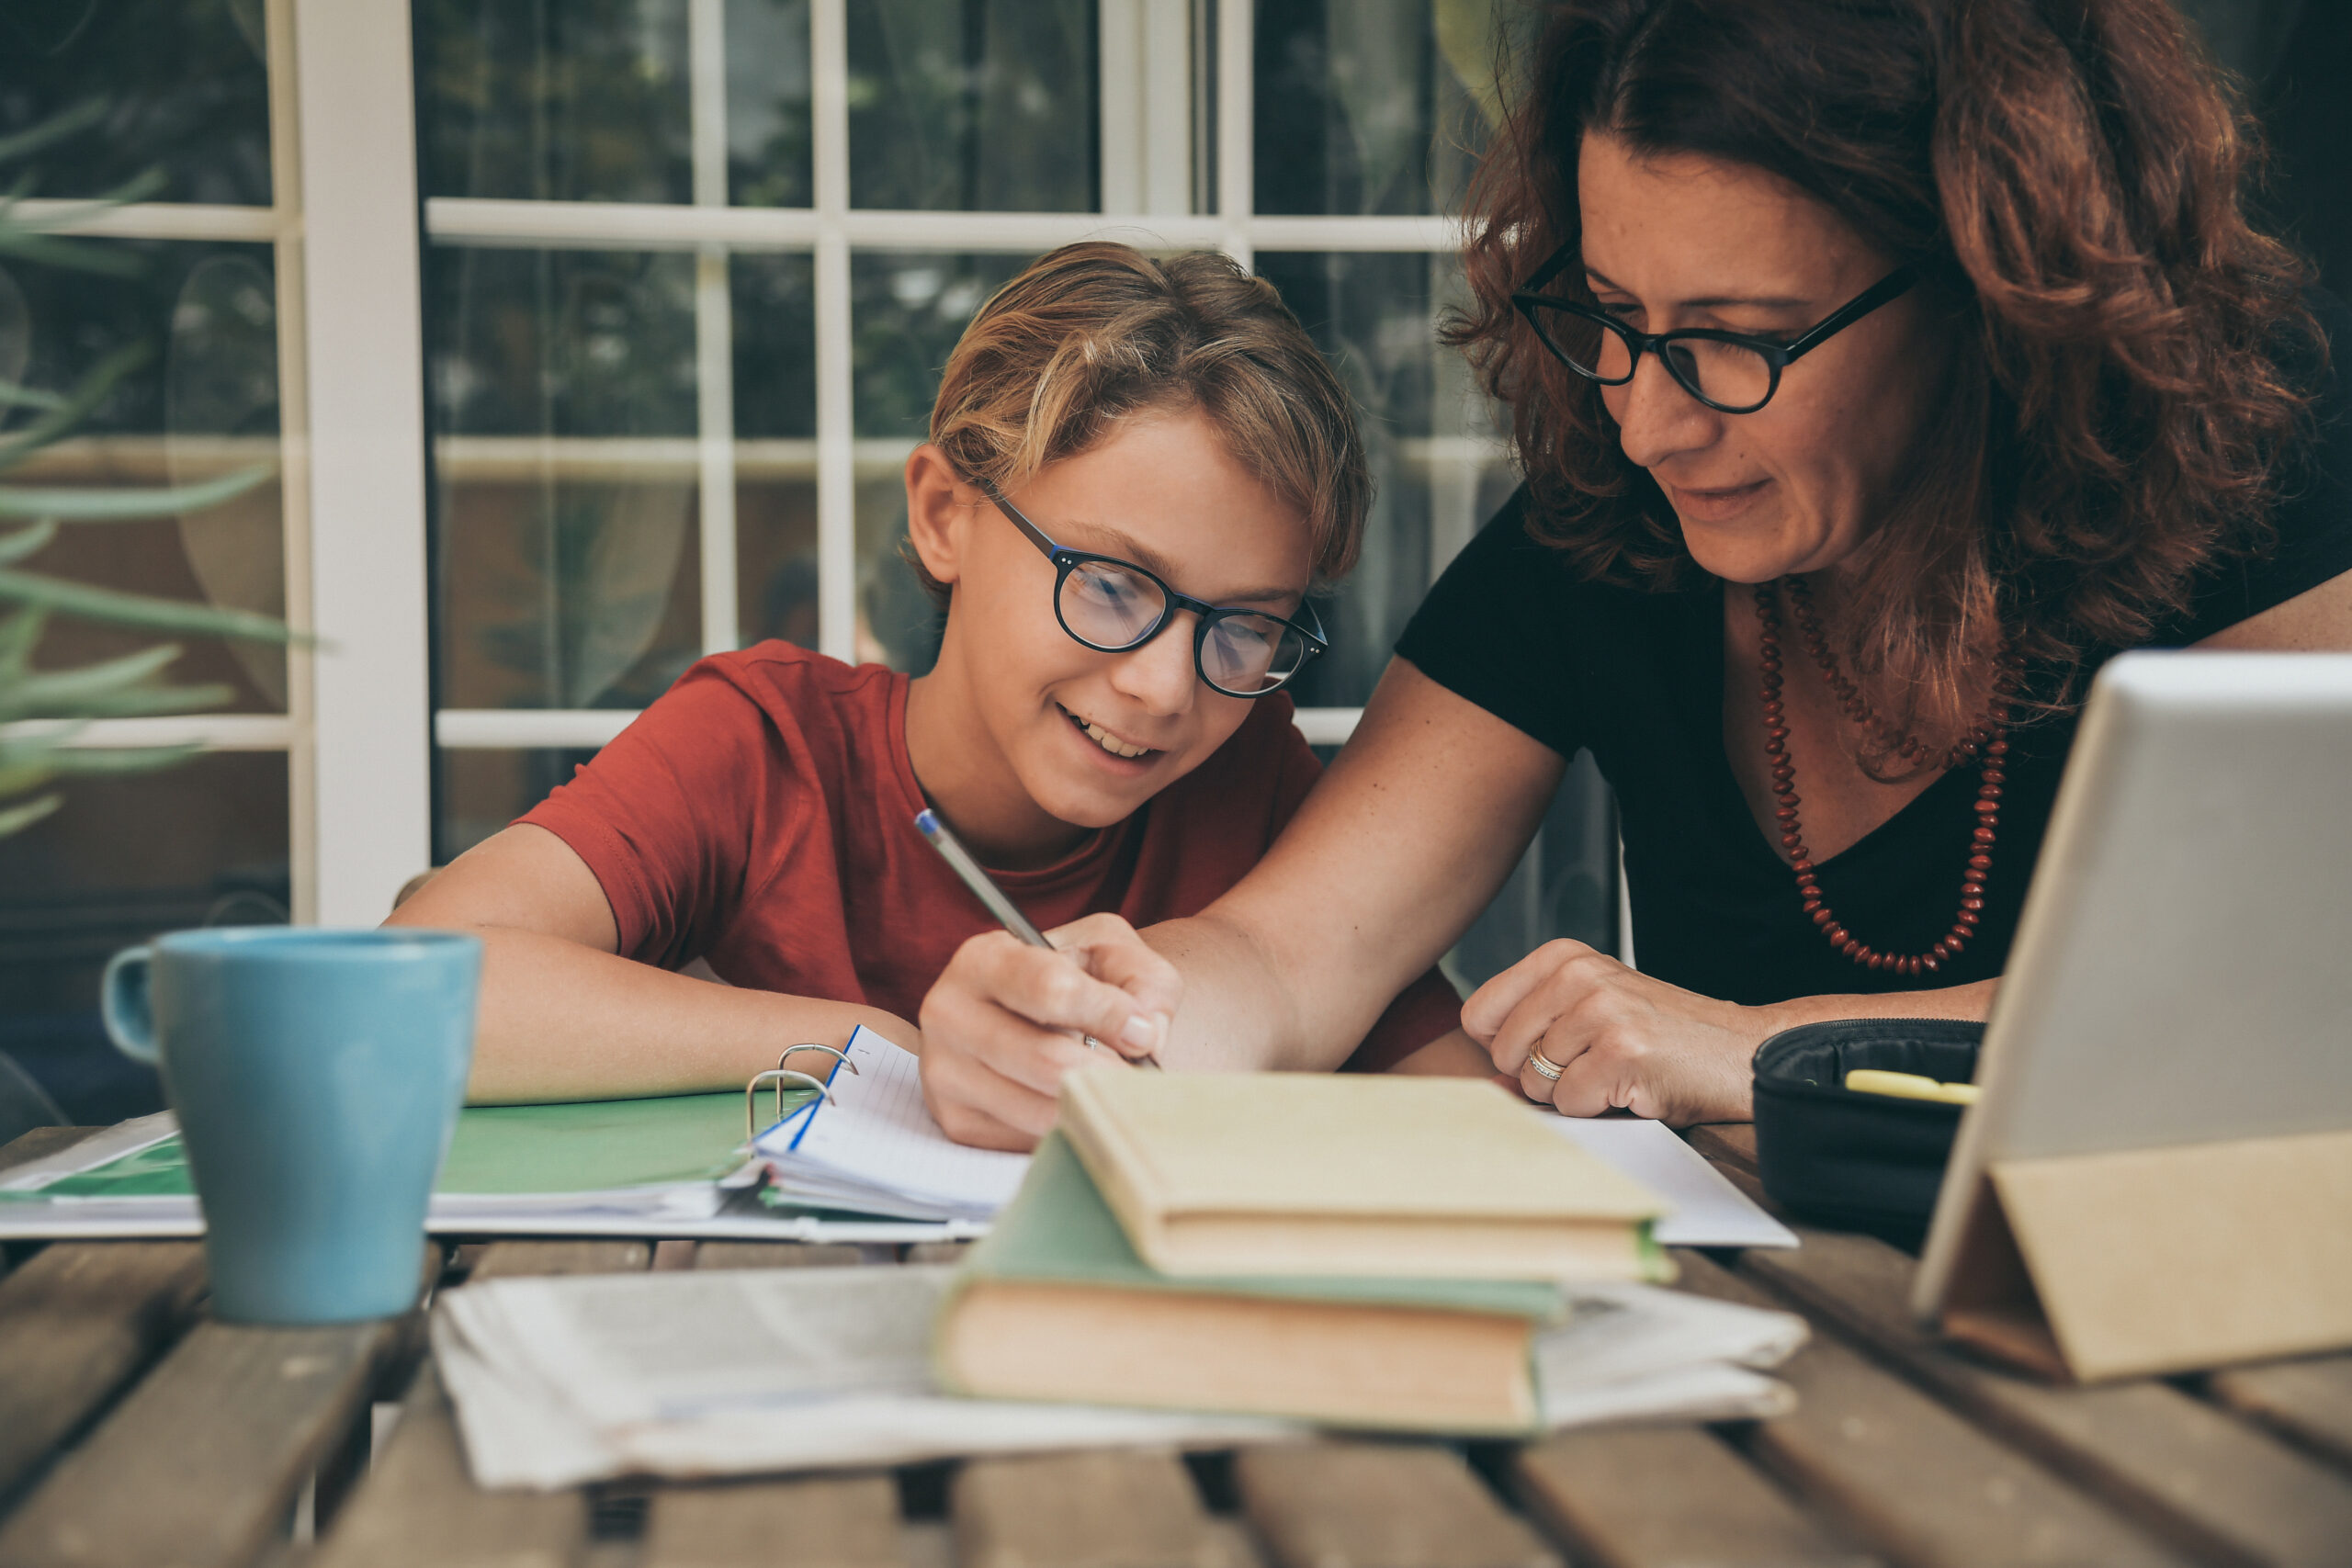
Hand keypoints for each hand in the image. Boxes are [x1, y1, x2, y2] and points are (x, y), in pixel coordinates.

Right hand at [917, 912, 1179, 1150]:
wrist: (1043, 1018)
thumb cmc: (1080, 979)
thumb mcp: (1113, 953)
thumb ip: (1142, 982)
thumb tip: (1143, 1035)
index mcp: (982, 960)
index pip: (1050, 990)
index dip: (1108, 1013)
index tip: (1142, 1030)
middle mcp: (948, 1014)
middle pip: (1045, 1060)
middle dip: (1108, 1071)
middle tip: (1137, 1073)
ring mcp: (945, 1073)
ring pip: (1041, 1109)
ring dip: (1093, 1104)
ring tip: (1113, 1087)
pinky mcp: (957, 1122)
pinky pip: (1029, 1140)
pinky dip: (1069, 1127)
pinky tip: (1077, 1103)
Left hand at [1462, 940, 1767, 1124]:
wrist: (1742, 1051)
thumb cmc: (1664, 1036)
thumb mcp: (1593, 1010)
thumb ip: (1533, 1032)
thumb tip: (1486, 1081)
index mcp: (1563, 957)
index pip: (1479, 1012)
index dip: (1503, 1047)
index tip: (1547, 1048)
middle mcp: (1578, 975)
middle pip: (1503, 1053)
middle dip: (1540, 1076)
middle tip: (1593, 1064)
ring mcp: (1601, 1011)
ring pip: (1535, 1081)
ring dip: (1572, 1094)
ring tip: (1616, 1072)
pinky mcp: (1621, 1052)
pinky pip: (1570, 1103)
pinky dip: (1598, 1108)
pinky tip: (1632, 1087)